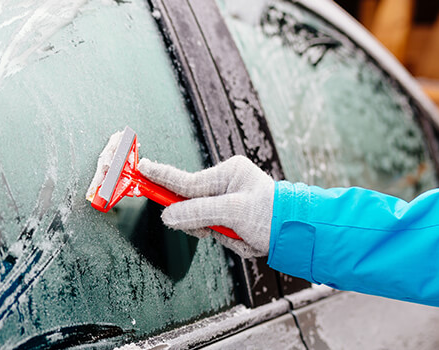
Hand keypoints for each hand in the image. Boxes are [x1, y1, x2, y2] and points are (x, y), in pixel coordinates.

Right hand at [138, 155, 274, 257]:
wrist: (298, 234)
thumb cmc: (272, 215)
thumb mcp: (232, 212)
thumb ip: (197, 213)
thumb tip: (168, 215)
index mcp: (228, 172)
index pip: (185, 180)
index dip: (160, 177)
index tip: (140, 169)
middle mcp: (227, 183)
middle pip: (192, 205)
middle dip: (202, 222)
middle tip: (215, 227)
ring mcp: (230, 201)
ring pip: (204, 222)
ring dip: (219, 233)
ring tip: (241, 235)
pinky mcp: (233, 218)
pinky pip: (217, 231)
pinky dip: (229, 239)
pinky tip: (246, 239)